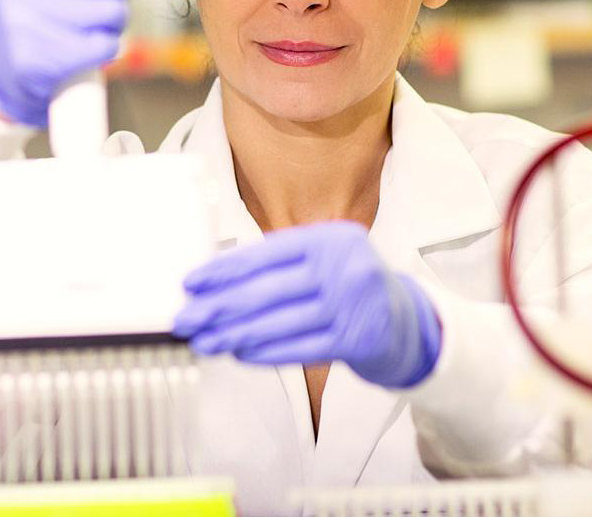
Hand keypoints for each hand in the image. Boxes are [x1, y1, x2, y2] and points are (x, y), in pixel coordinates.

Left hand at [172, 221, 441, 388]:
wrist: (404, 321)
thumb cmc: (349, 287)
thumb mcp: (323, 259)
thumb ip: (280, 266)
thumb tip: (215, 285)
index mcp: (329, 237)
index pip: (266, 254)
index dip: (224, 271)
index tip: (192, 284)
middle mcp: (344, 265)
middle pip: (268, 290)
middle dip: (220, 307)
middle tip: (186, 320)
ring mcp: (353, 303)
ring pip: (280, 322)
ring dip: (235, 334)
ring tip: (205, 341)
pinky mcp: (357, 339)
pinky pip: (299, 348)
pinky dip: (265, 352)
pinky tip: (240, 353)